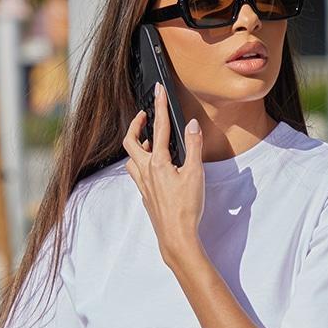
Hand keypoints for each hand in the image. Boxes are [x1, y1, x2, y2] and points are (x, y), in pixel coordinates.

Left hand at [122, 83, 204, 265]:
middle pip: (131, 142)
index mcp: (158, 163)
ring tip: (148, 141)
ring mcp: (143, 185)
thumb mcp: (195, 174)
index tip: (159, 90)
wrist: (176, 236)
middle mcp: (145, 171)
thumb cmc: (186, 208)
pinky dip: (141, 163)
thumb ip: (194, 147)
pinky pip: (137, 173)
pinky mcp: (146, 195)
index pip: (159, 128)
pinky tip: (152, 167)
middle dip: (136, 125)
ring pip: (131, 159)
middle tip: (144, 115)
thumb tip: (192, 126)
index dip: (160, 106)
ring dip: (137, 146)